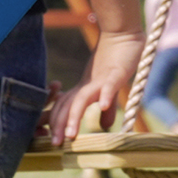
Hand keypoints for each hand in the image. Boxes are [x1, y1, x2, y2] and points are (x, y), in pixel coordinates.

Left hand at [48, 27, 145, 145]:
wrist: (123, 33)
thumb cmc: (117, 60)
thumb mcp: (110, 89)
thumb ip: (107, 109)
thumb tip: (105, 127)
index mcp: (84, 89)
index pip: (65, 107)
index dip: (58, 123)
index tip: (54, 142)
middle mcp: (88, 85)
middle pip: (69, 105)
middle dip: (60, 125)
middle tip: (54, 144)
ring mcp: (101, 79)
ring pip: (83, 99)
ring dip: (75, 116)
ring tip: (71, 134)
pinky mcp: (116, 72)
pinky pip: (109, 85)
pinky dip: (106, 96)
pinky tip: (104, 107)